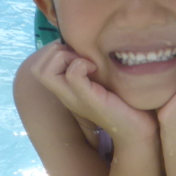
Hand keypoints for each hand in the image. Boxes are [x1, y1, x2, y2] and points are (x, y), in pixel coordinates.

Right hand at [31, 42, 157, 145]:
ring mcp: (75, 98)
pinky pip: (72, 75)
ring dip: (65, 57)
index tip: (80, 55)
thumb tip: (90, 44)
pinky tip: (97, 70)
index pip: (39, 66)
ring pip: (44, 71)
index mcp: (67, 89)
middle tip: (82, 58)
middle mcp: (66, 94)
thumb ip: (93, 67)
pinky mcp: (90, 100)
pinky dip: (82, 64)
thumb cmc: (127, 105)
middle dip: (56, 52)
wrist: (139, 131)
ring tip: (88, 64)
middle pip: (37, 68)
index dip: (56, 52)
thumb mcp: (105, 81)